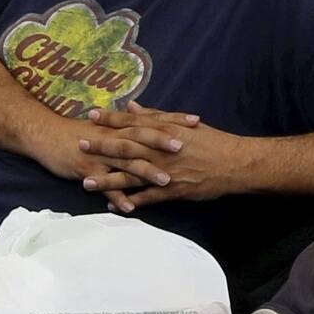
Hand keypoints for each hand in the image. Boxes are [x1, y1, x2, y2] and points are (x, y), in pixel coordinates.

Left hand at [86, 109, 278, 201]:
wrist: (234, 164)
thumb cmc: (211, 142)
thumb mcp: (184, 124)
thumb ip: (156, 116)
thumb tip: (133, 107)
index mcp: (164, 132)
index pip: (134, 123)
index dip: (112, 120)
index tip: (91, 115)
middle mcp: (161, 151)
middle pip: (126, 148)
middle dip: (101, 147)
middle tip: (79, 145)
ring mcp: (165, 172)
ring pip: (132, 176)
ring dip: (108, 179)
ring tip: (86, 182)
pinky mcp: (172, 190)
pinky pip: (148, 198)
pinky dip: (131, 203)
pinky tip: (114, 207)